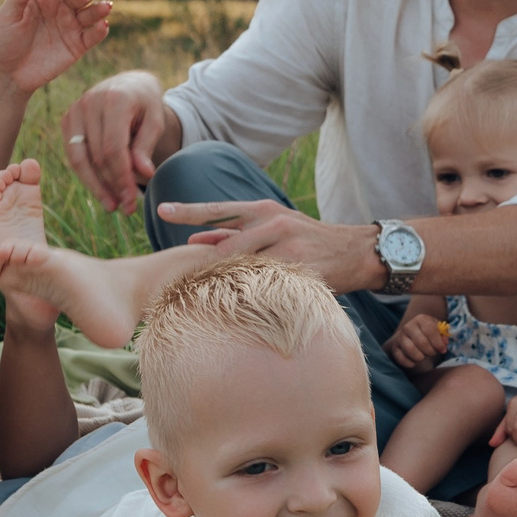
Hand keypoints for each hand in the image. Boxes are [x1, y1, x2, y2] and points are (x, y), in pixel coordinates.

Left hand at [0, 0, 111, 95]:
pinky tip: (102, 25)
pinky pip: (94, 35)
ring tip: (106, 7)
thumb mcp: (7, 15)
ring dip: (100, 8)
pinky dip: (101, 30)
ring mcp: (71, 26)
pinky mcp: (78, 45)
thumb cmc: (5, 40)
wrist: (9, 73)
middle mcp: (62, 7)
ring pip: (93, 12)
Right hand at [63, 70, 170, 213]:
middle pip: (97, 156)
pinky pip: (74, 155)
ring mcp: (74, 109)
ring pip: (79, 159)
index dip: (122, 177)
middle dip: (113, 186)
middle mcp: (89, 101)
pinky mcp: (67, 119)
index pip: (114, 148)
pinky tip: (102, 190)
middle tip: (128, 208)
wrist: (130, 84)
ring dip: (96, 186)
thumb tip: (144, 174)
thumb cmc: (146, 103)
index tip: (133, 200)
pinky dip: (87, 175)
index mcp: (115, 98)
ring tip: (113, 205)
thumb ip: (147, 145)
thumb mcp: (156, 120)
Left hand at [167, 201, 384, 292]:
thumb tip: (194, 239)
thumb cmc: (306, 239)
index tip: (161, 209)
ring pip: (247, 269)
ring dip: (228, 284)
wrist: (355, 251)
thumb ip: (234, 233)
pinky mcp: (303, 271)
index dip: (189, 211)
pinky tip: (242, 307)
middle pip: (228, 247)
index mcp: (264, 210)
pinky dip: (253, 297)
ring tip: (211, 298)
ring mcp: (290, 248)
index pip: (219, 209)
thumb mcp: (272, 226)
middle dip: (206, 266)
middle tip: (184, 280)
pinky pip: (270, 287)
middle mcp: (275, 224)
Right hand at [385, 311, 448, 372]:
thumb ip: (443, 336)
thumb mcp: (438, 331)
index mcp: (421, 319)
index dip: (438, 343)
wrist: (412, 335)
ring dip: (420, 357)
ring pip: (410, 350)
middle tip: (432, 353)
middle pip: (421, 342)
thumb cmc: (429, 334)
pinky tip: (415, 362)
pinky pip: (401, 359)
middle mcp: (408, 326)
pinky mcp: (394, 348)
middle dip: (430, 352)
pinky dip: (410, 363)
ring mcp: (400, 337)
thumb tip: (444, 342)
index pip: (430, 331)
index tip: (443, 350)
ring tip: (423, 356)